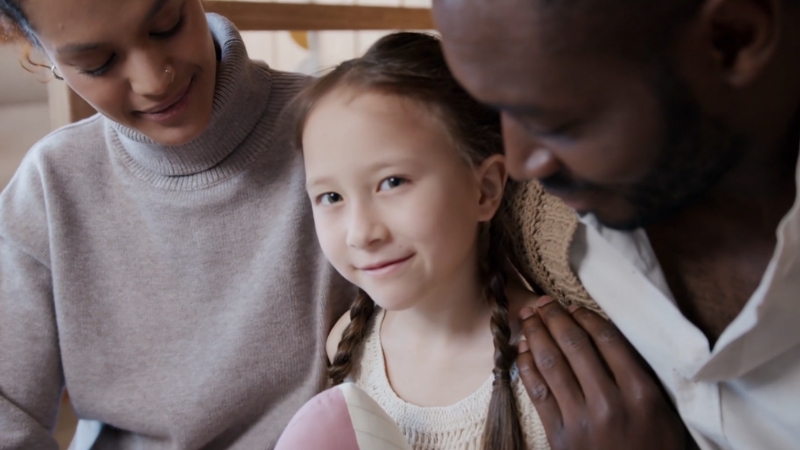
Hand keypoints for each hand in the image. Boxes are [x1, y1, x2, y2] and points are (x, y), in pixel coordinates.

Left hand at [516, 296, 685, 449]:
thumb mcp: (663, 413)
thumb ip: (641, 377)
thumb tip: (605, 337)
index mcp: (641, 393)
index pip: (608, 341)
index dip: (586, 317)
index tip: (572, 305)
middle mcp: (610, 403)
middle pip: (576, 347)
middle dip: (555, 319)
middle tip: (542, 303)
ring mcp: (581, 420)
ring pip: (552, 365)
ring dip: (536, 336)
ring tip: (528, 318)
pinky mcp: (559, 436)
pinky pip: (538, 393)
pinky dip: (527, 367)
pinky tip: (521, 350)